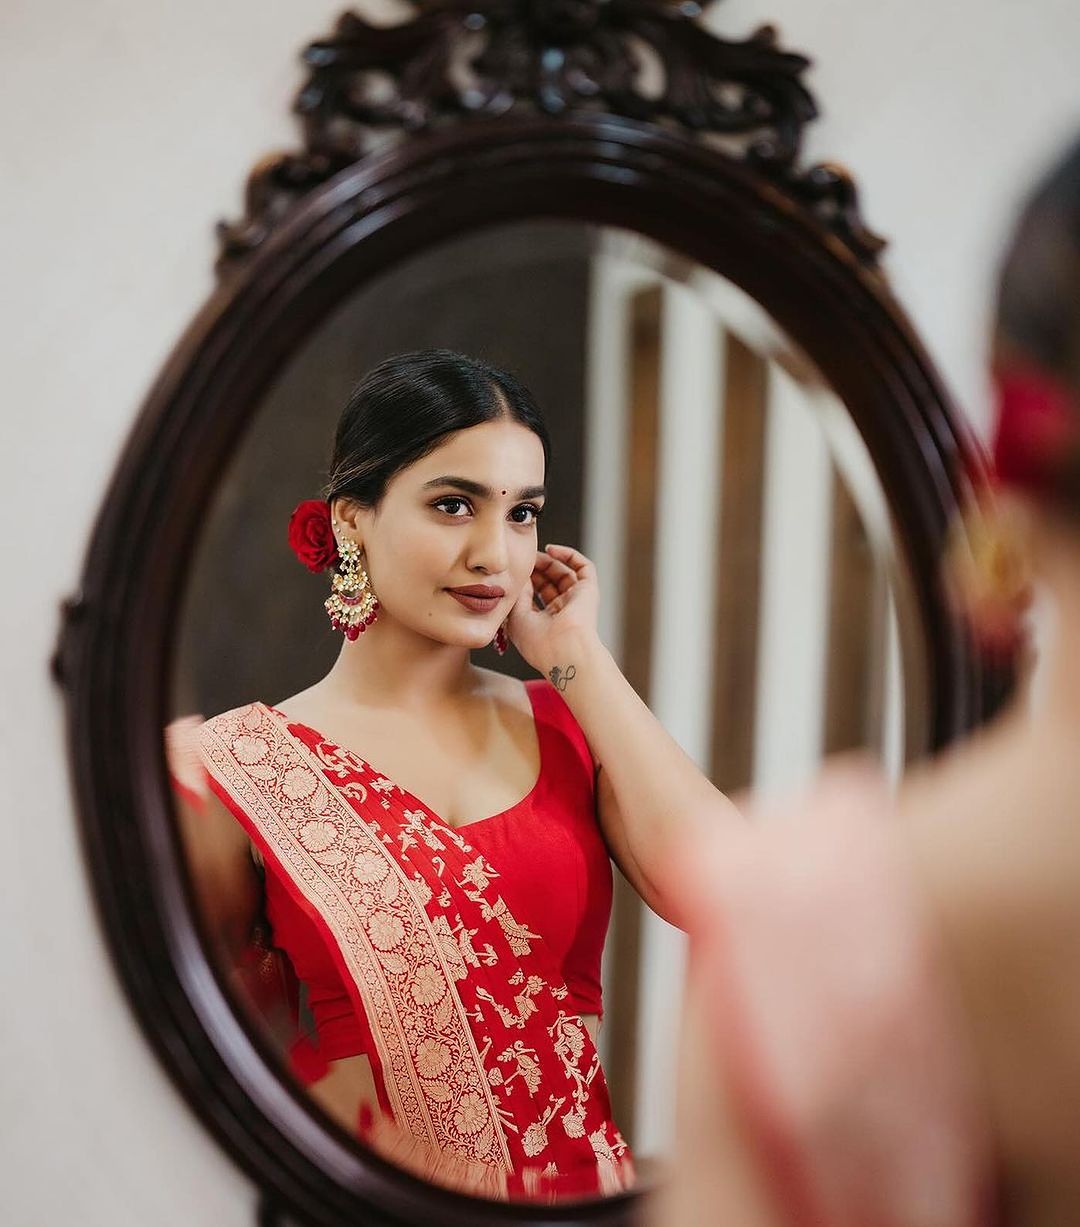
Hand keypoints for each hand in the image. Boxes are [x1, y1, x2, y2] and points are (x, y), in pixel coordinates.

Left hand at [505, 544, 601, 674]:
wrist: (563, 650)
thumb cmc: (538, 642)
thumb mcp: (516, 615)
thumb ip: (518, 593)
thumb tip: (521, 575)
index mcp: (545, 622)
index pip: (535, 594)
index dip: (525, 580)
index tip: (512, 569)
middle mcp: (562, 611)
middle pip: (549, 582)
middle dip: (535, 569)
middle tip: (523, 558)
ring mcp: (576, 600)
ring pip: (564, 572)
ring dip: (548, 561)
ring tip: (534, 554)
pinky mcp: (589, 591)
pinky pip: (583, 567)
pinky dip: (568, 554)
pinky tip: (551, 549)